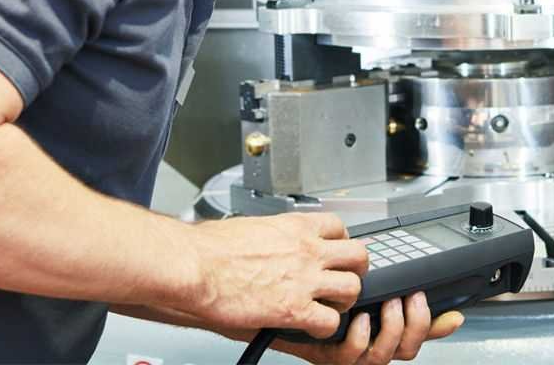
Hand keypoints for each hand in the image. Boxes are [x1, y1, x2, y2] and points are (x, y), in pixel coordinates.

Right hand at [180, 213, 367, 337]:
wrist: (195, 266)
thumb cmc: (211, 247)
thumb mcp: (252, 226)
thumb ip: (273, 234)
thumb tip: (272, 239)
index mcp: (296, 227)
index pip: (340, 228)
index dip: (342, 242)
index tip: (336, 252)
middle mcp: (307, 250)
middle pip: (358, 256)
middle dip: (355, 270)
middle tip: (345, 279)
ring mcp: (303, 280)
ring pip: (352, 289)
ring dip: (343, 301)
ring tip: (330, 306)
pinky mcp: (293, 309)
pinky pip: (330, 322)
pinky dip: (325, 327)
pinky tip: (311, 326)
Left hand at [270, 292, 465, 364]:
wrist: (271, 305)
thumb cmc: (311, 292)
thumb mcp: (350, 278)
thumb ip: (379, 274)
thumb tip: (403, 262)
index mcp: (378, 328)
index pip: (418, 333)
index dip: (438, 327)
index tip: (454, 315)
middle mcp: (367, 345)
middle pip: (408, 349)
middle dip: (416, 323)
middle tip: (412, 297)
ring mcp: (349, 354)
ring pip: (384, 356)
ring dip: (391, 328)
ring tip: (388, 304)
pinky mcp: (328, 355)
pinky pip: (353, 355)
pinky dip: (361, 337)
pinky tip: (359, 318)